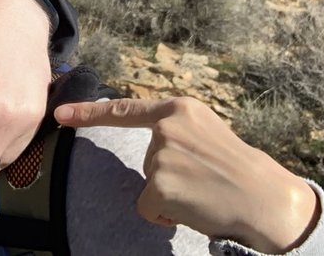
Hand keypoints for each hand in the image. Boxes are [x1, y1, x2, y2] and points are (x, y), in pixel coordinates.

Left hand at [54, 97, 318, 252]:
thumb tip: (148, 144)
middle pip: (145, 159)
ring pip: (148, 185)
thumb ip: (174, 130)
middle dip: (168, 176)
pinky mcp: (158, 185)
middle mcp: (166, 128)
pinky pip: (148, 207)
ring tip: (202, 192)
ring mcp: (160, 156)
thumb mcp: (206, 131)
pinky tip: (194, 207)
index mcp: (178, 108)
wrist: (263, 198)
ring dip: (170, 195)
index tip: (60, 113)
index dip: (88, 113)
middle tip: (202, 179)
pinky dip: (166, 214)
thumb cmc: (237, 168)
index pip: (124, 110)